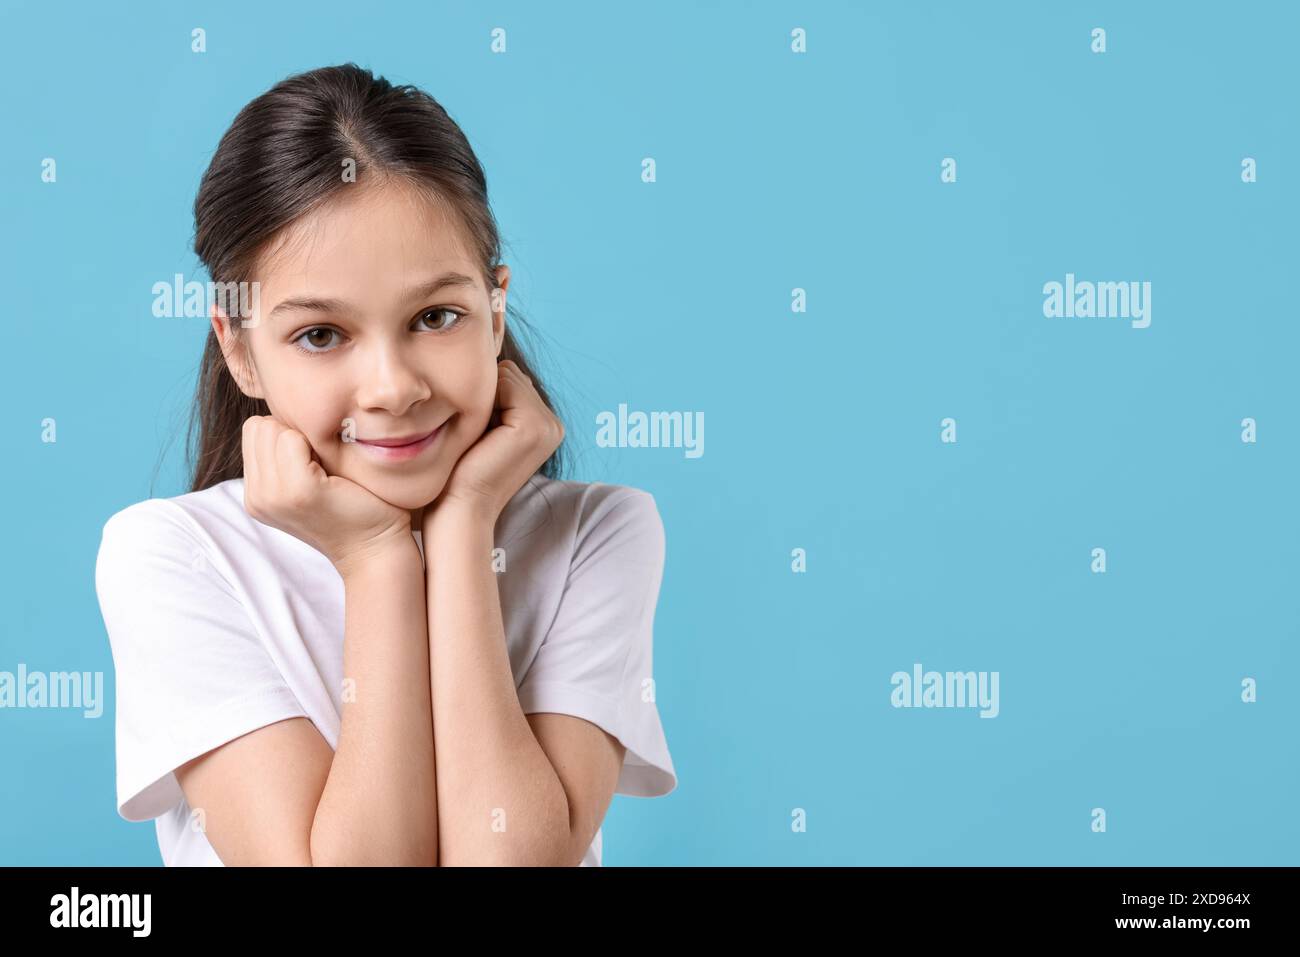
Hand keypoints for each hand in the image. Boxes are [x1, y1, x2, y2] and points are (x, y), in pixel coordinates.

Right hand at [241, 414, 413, 573]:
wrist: (377, 548)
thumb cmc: (353, 507)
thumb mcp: (308, 481)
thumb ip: (287, 455)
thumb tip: (283, 409)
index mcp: (256, 494)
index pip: (254, 430)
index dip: (286, 433)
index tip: (314, 460)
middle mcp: (256, 497)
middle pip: (259, 425)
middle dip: (292, 432)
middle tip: (322, 463)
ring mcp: (273, 496)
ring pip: (274, 428)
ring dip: (305, 437)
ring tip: (327, 469)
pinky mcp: (299, 491)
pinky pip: (293, 439)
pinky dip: (317, 444)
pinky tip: (334, 472)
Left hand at [431, 359, 563, 525]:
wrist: (461, 506)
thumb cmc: (463, 469)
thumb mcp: (486, 425)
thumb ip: (497, 396)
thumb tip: (487, 353)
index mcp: (546, 425)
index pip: (513, 379)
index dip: (487, 398)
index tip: (479, 433)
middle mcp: (554, 424)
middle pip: (512, 374)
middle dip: (486, 396)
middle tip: (477, 436)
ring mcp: (548, 425)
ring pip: (507, 376)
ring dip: (483, 399)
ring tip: (478, 436)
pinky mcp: (533, 426)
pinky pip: (504, 384)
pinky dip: (484, 402)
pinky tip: (480, 434)